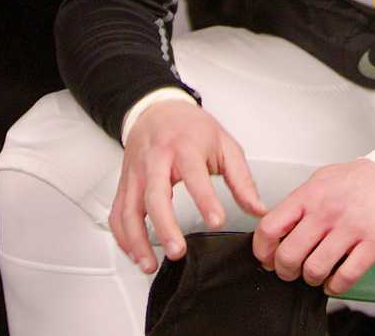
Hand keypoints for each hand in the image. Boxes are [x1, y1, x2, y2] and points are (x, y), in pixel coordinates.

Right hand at [109, 100, 265, 273]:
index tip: (217, 221)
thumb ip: (242, 179)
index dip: (206, 200)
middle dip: (165, 227)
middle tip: (177, 251)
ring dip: (137, 240)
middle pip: (155, 195)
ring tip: (150, 264)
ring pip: (129, 209)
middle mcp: (156, 160)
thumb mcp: (224, 145)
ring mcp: (137, 172)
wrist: (158, 109)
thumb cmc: (191, 127)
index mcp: (185, 147)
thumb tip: (257, 209)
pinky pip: (117, 213)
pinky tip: (135, 252)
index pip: (195, 175)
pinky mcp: (124, 183)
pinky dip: (123, 236)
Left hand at [252, 158, 374, 293]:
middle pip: (289, 255)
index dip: (263, 249)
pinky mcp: (373, 244)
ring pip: (315, 270)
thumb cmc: (359, 180)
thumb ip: (298, 203)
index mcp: (310, 195)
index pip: (271, 227)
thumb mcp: (321, 180)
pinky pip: (345, 277)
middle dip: (285, 270)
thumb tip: (275, 230)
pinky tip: (335, 280)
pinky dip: (335, 286)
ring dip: (311, 278)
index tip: (266, 257)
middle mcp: (327, 211)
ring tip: (316, 273)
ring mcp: (350, 228)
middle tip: (291, 270)